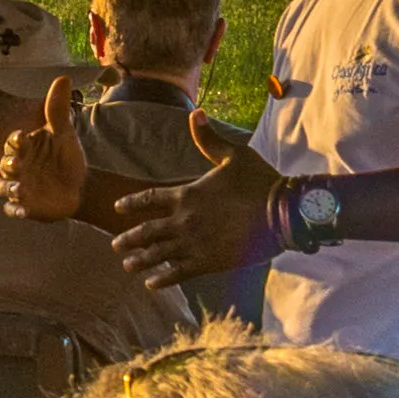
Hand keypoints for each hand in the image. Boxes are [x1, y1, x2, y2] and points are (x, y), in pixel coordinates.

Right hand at [0, 74, 89, 222]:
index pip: (13, 142)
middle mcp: (17, 167)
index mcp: (25, 148)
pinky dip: (15, 210)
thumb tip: (62, 77)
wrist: (80, 187)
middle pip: (4, 164)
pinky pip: (12, 209)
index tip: (22, 137)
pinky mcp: (24, 206)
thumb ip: (58, 109)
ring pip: (2, 186)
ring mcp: (18, 187)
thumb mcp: (65, 134)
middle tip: (17, 165)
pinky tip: (23, 211)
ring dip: (8, 187)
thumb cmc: (66, 158)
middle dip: (8, 165)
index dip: (15, 140)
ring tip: (19, 189)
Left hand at [103, 141, 285, 286]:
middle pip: (148, 231)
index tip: (118, 208)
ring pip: (158, 254)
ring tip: (128, 266)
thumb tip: (196, 113)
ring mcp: (194, 243)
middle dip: (129, 239)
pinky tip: (152, 283)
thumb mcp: (233, 155)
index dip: (132, 203)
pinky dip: (164, 279)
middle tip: (116, 246)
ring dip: (141, 260)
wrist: (283, 213)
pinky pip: (178, 272)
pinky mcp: (208, 262)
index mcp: (187, 194)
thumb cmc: (260, 182)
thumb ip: (209, 139)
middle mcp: (184, 220)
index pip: (150, 198)